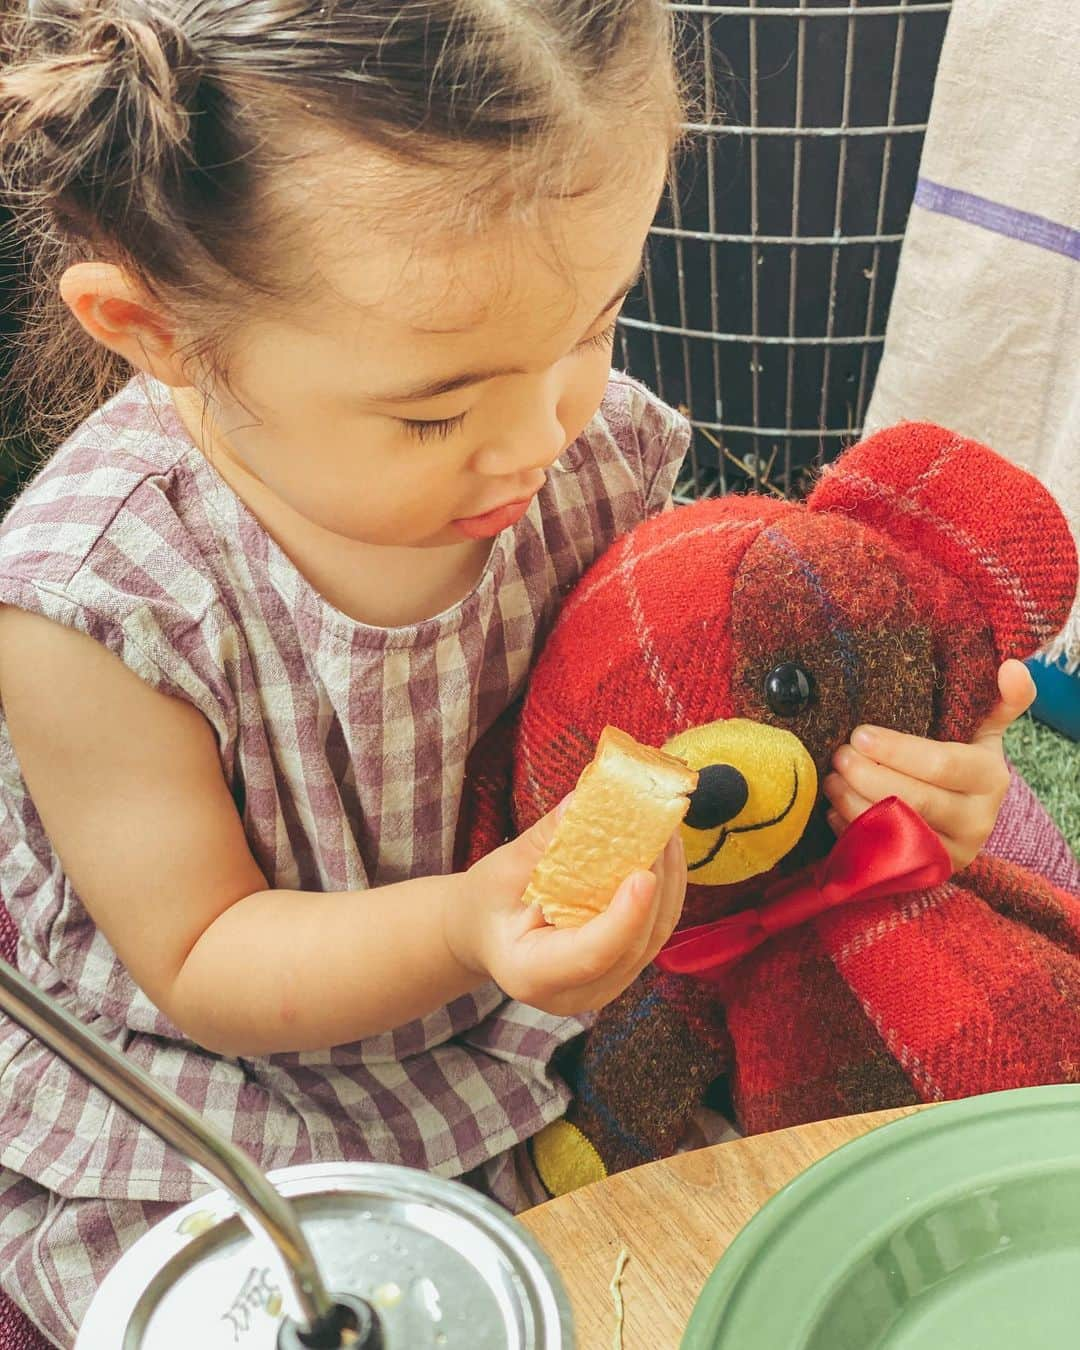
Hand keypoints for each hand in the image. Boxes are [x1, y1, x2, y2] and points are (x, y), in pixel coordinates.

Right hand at [443, 800, 686, 1016]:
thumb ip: (543, 841)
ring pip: (652, 938)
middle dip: (656, 886)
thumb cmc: (487, 902)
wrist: (485, 932)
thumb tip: (582, 803)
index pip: (590, 955)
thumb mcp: (501, 869)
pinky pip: (654, 932)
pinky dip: (665, 891)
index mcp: (531, 975)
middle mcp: (573, 994)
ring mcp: (602, 987)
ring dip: (668, 884)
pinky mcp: (620, 970)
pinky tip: (665, 852)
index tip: (645, 875)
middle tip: (662, 829)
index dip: (624, 918)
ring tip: (667, 832)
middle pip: (632, 946)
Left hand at [823, 659, 1034, 871]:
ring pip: (895, 830)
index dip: (897, 750)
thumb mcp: (984, 731)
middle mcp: (976, 821)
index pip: (941, 765)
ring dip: (853, 803)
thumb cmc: (963, 761)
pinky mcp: (924, 874)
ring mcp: (951, 853)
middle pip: (914, 800)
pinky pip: (881, 856)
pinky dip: (852, 831)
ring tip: (831, 779)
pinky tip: (834, 810)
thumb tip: (1012, 666)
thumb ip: (1000, 700)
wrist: (968, 815)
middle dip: (867, 776)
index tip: (859, 733)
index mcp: (989, 778)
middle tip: (838, 755)